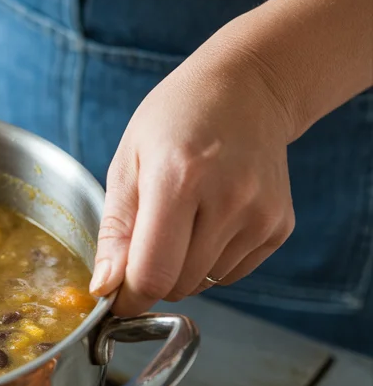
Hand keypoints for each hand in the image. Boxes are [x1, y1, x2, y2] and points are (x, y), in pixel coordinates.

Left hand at [91, 39, 296, 316]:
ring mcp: (261, 215)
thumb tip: (105, 288)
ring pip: (203, 284)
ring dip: (181, 269)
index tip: (116, 294)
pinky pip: (230, 274)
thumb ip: (114, 232)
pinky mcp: (280, 227)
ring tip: (181, 218)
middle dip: (152, 278)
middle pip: (177, 286)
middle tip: (145, 240)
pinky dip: (210, 262)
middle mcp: (229, 200)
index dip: (128, 296)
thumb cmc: (174, 121)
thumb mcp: (127, 164)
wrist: (247, 89)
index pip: (152, 274)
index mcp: (179, 179)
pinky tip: (209, 219)